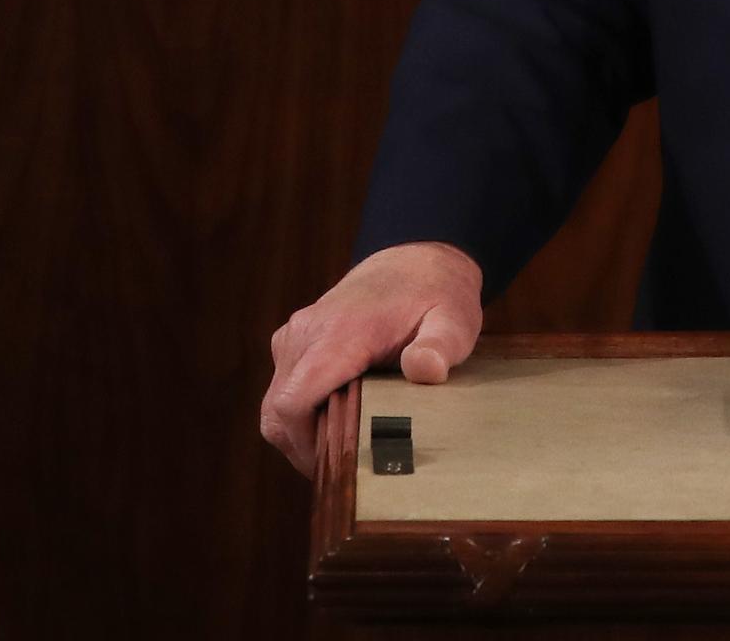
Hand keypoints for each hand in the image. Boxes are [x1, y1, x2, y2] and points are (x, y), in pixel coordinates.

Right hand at [258, 241, 484, 477]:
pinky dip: (301, 415)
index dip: (305, 446)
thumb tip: (425, 369)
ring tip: (348, 446)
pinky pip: (283, 391)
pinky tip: (340, 422)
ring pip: (275, 406)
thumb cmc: (436, 296)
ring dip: (303, 434)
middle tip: (350, 468)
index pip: (292, 401)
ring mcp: (294, 337)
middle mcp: (306, 334)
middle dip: (305, 449)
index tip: (341, 466)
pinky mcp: (293, 342)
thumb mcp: (454, 321)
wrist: (414, 261)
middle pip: (277, 412)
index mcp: (339, 333)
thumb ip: (441, 346)